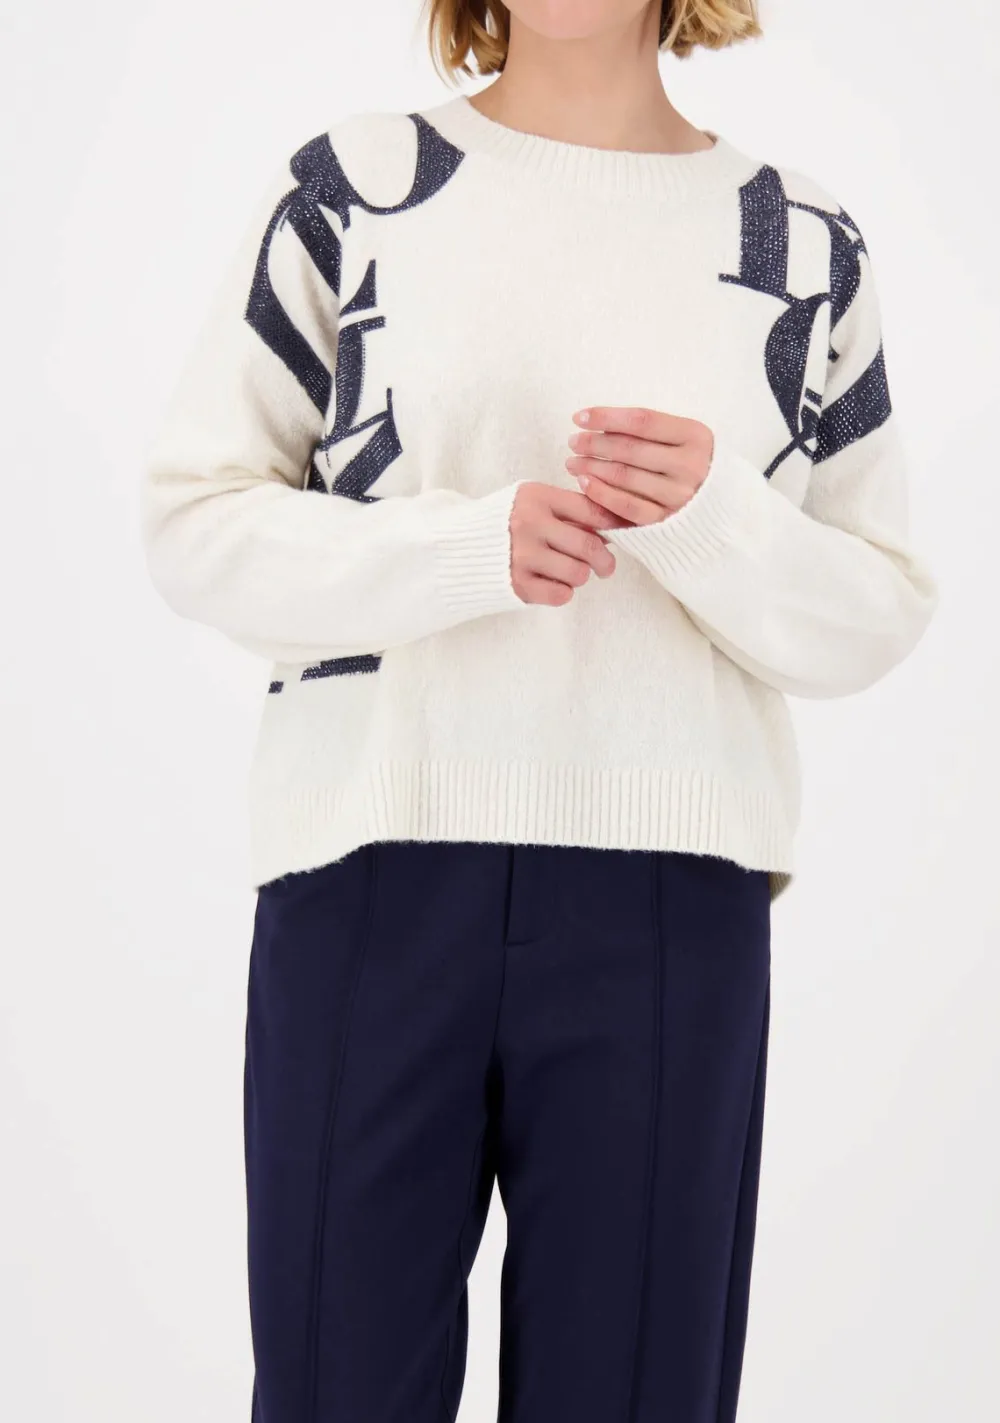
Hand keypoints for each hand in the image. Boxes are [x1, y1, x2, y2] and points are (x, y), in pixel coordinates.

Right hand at [509, 481, 627, 605]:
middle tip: (605, 567)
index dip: (614, 525)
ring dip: (580, 576)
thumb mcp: (532, 503)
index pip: (591, 510)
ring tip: (569, 572)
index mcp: (536, 497)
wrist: (458, 550)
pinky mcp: (517, 584)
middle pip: (589, 545)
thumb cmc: (505, 525)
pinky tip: (552, 584)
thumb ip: (568, 511)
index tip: (620, 535)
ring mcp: (521, 555)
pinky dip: (563, 592)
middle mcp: (528, 524)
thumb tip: (616, 525)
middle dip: (605, 561)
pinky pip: (561, 595)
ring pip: (579, 573)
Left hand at [564, 406, 713, 523]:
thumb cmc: (691, 466)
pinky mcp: (666, 522)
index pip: (642, 421)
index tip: (579, 417)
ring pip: (625, 476)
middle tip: (573, 441)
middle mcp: (690, 466)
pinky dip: (601, 494)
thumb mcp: (683, 440)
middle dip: (594, 444)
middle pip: (630, 449)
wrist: (718, 510)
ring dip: (592, 467)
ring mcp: (679, 496)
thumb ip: (651, 431)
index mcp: (695, 436)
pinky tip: (584, 483)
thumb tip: (600, 423)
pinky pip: (626, 506)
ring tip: (573, 462)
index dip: (606, 417)